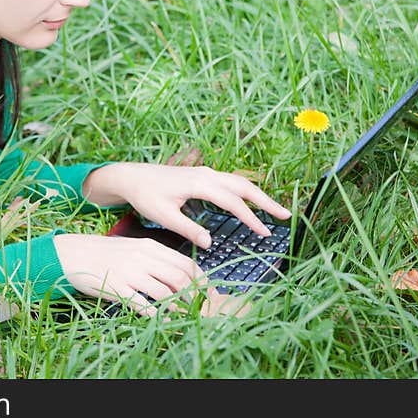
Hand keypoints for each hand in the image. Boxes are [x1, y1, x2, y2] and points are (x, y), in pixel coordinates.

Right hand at [53, 233, 206, 315]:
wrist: (74, 253)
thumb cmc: (105, 253)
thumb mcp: (134, 248)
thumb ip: (156, 259)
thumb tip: (180, 276)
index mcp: (150, 246)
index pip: (186, 262)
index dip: (202, 280)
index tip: (209, 293)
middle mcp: (143, 257)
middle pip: (180, 277)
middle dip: (195, 296)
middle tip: (201, 309)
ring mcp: (130, 272)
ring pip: (164, 292)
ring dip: (178, 307)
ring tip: (184, 317)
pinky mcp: (117, 287)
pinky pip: (142, 304)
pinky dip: (155, 314)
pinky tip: (160, 320)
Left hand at [83, 162, 290, 248]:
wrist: (132, 176)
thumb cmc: (145, 196)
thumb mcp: (164, 216)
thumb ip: (188, 229)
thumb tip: (209, 244)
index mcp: (200, 183)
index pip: (233, 201)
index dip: (251, 217)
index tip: (264, 232)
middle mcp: (207, 175)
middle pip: (244, 186)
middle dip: (266, 201)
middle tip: (286, 216)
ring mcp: (206, 173)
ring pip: (239, 183)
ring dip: (258, 196)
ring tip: (276, 211)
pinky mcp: (203, 176)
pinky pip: (231, 183)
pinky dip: (246, 193)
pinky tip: (252, 205)